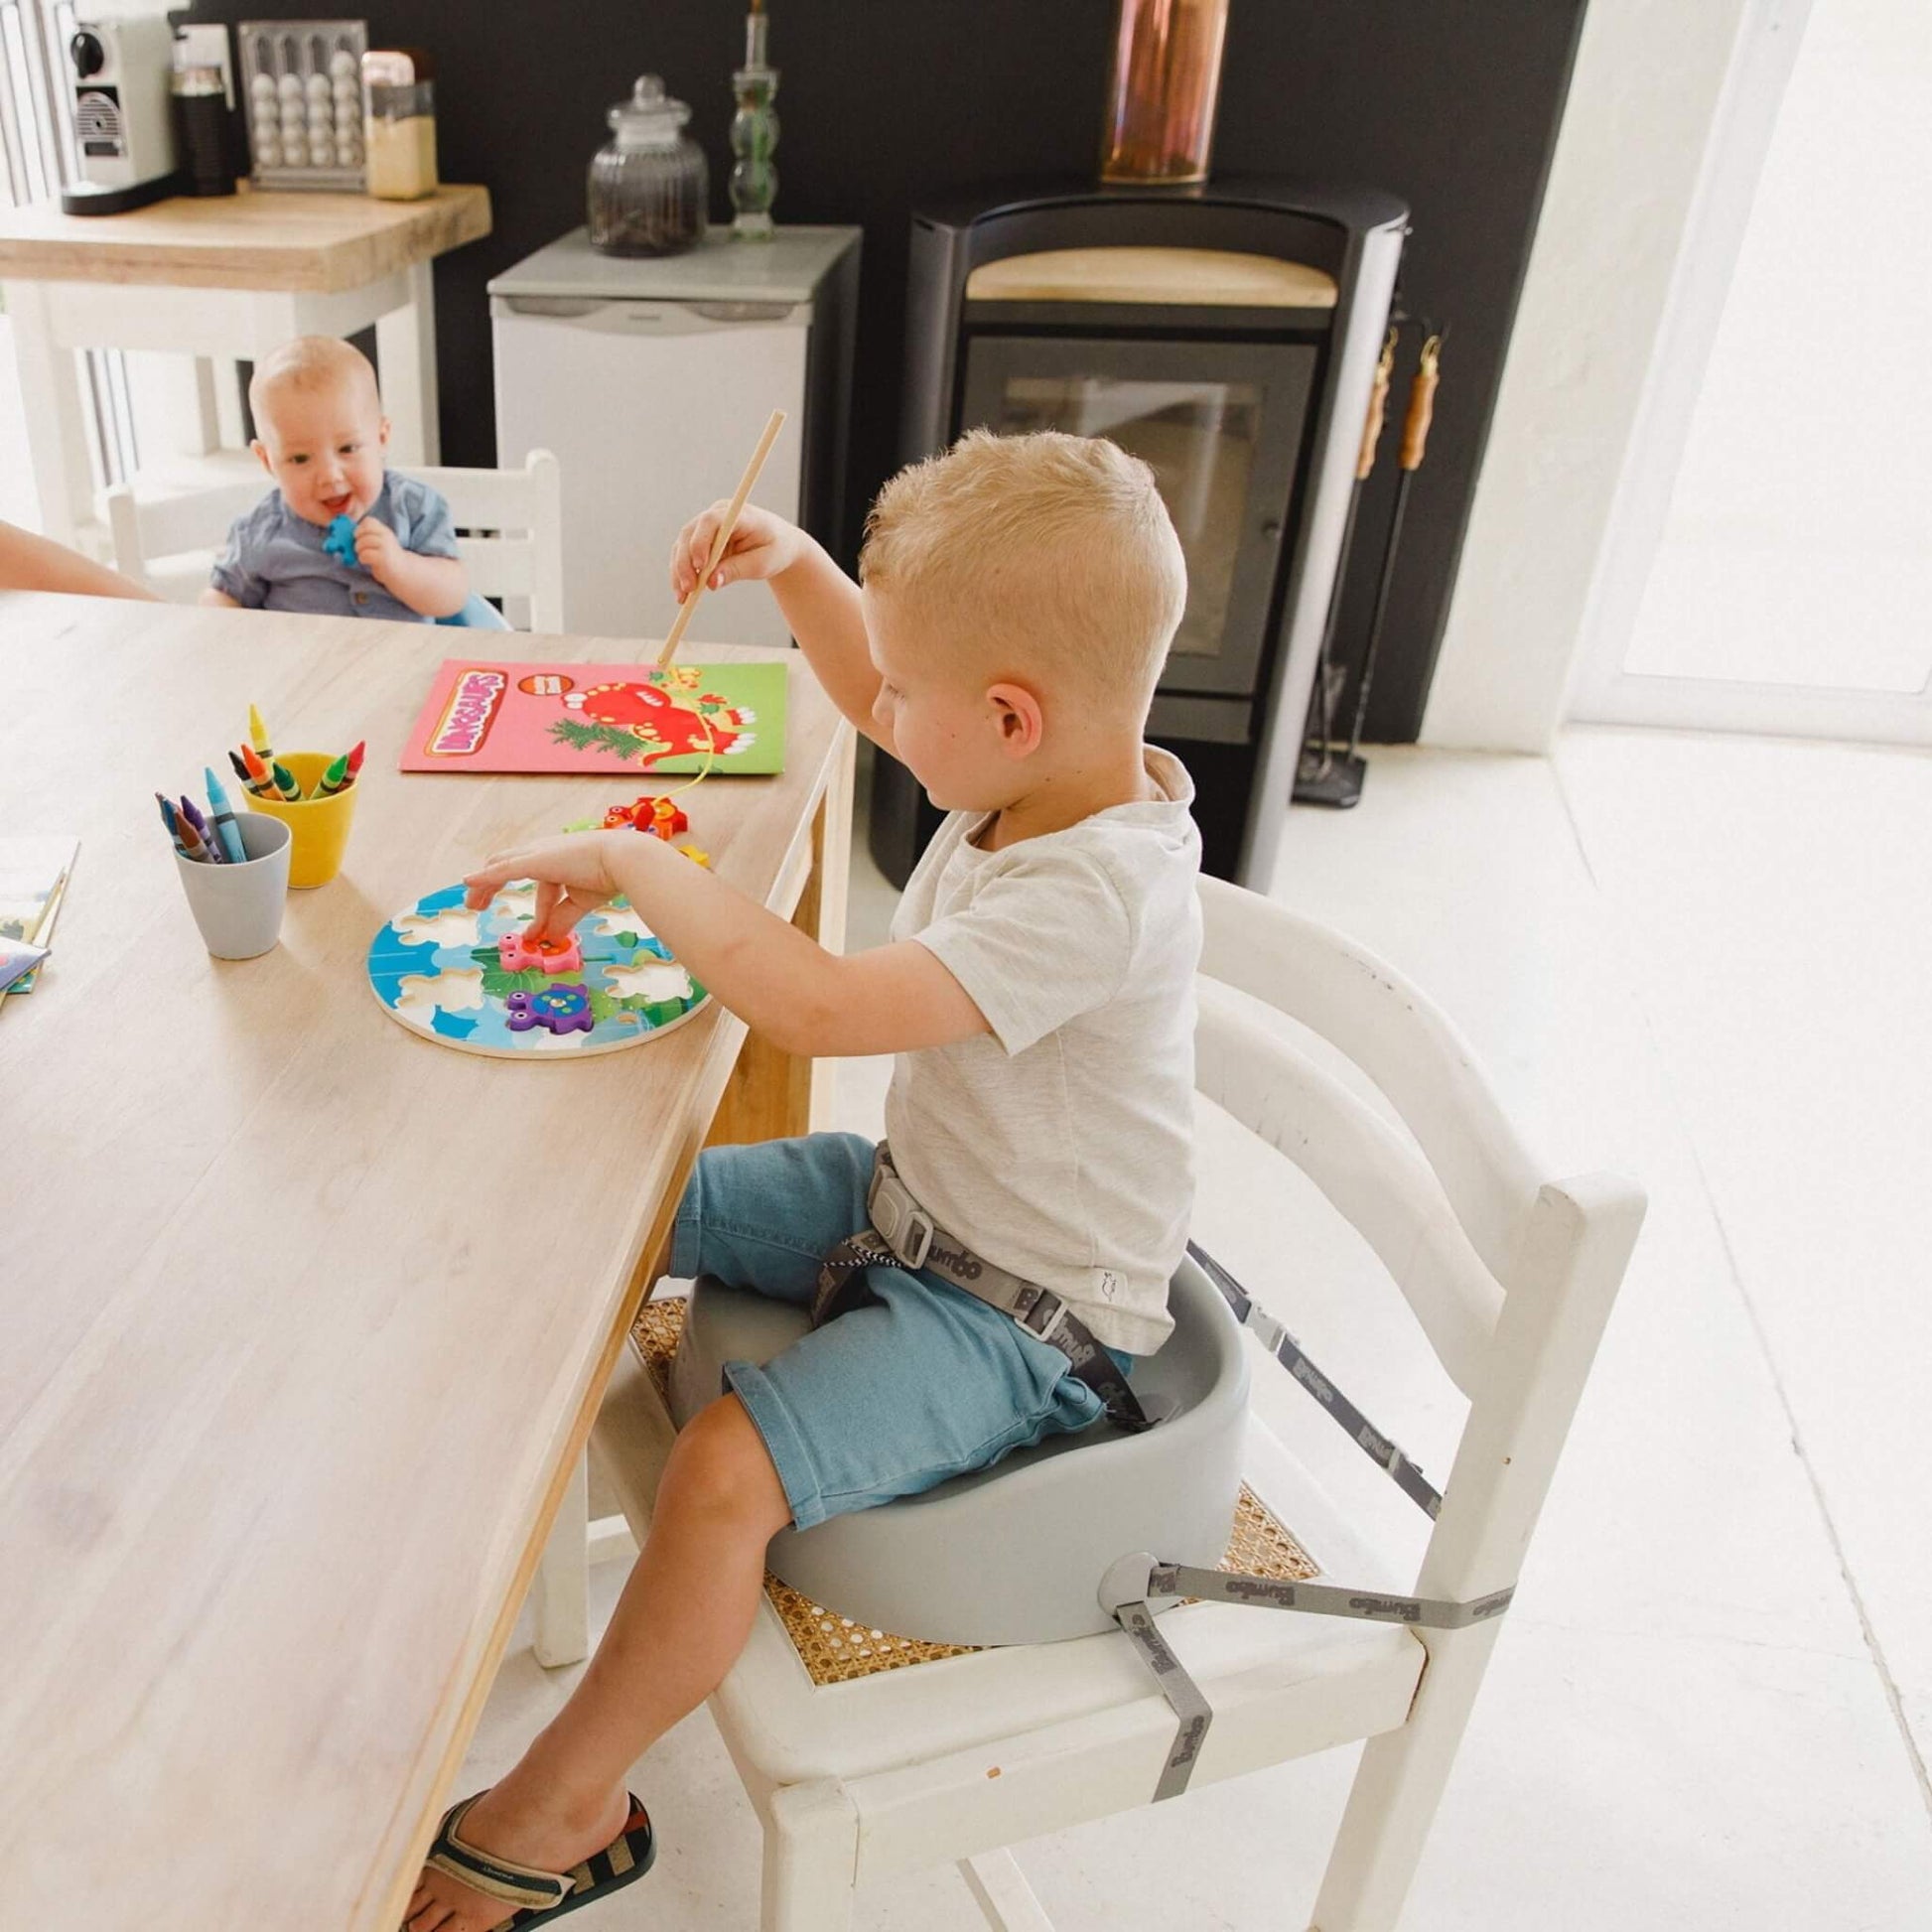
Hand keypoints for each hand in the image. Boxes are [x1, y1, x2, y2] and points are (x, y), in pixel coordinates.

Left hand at [353, 516, 404, 584]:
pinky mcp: (383, 558)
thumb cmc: (388, 558)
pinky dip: (362, 558)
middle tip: (359, 547)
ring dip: (358, 549)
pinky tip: (366, 561)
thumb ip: (370, 536)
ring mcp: (385, 547)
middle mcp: (386, 536)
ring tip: (363, 555)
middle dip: (357, 538)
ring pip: (362, 542)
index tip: (359, 537)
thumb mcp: (381, 542)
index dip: (360, 528)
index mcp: (384, 531)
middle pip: (363, 530)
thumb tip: (348, 535)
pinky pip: (365, 554)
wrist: (403, 571)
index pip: (368, 521)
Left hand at [463, 831, 633, 939]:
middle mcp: (542, 852)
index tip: (531, 932)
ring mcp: (536, 854)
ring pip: (498, 866)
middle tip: (479, 906)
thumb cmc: (610, 875)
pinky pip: (501, 871)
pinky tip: (468, 884)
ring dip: (483, 886)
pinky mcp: (533, 861)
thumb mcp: (581, 901)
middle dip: (491, 886)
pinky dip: (484, 879)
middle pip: (505, 865)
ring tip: (472, 904)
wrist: (623, 860)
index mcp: (556, 859)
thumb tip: (549, 938)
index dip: (531, 907)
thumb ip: (562, 918)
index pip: (534, 881)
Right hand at [670, 499, 804, 600]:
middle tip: (688, 589)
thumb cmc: (775, 550)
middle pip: (690, 533)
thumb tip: (711, 583)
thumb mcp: (762, 563)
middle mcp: (717, 515)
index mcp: (738, 514)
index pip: (711, 520)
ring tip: (682, 597)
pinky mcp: (701, 540)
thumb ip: (738, 570)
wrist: (780, 544)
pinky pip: (685, 556)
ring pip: (682, 545)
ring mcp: (706, 527)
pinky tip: (682, 594)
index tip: (700, 566)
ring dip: (679, 571)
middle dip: (685, 562)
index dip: (701, 541)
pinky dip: (682, 574)